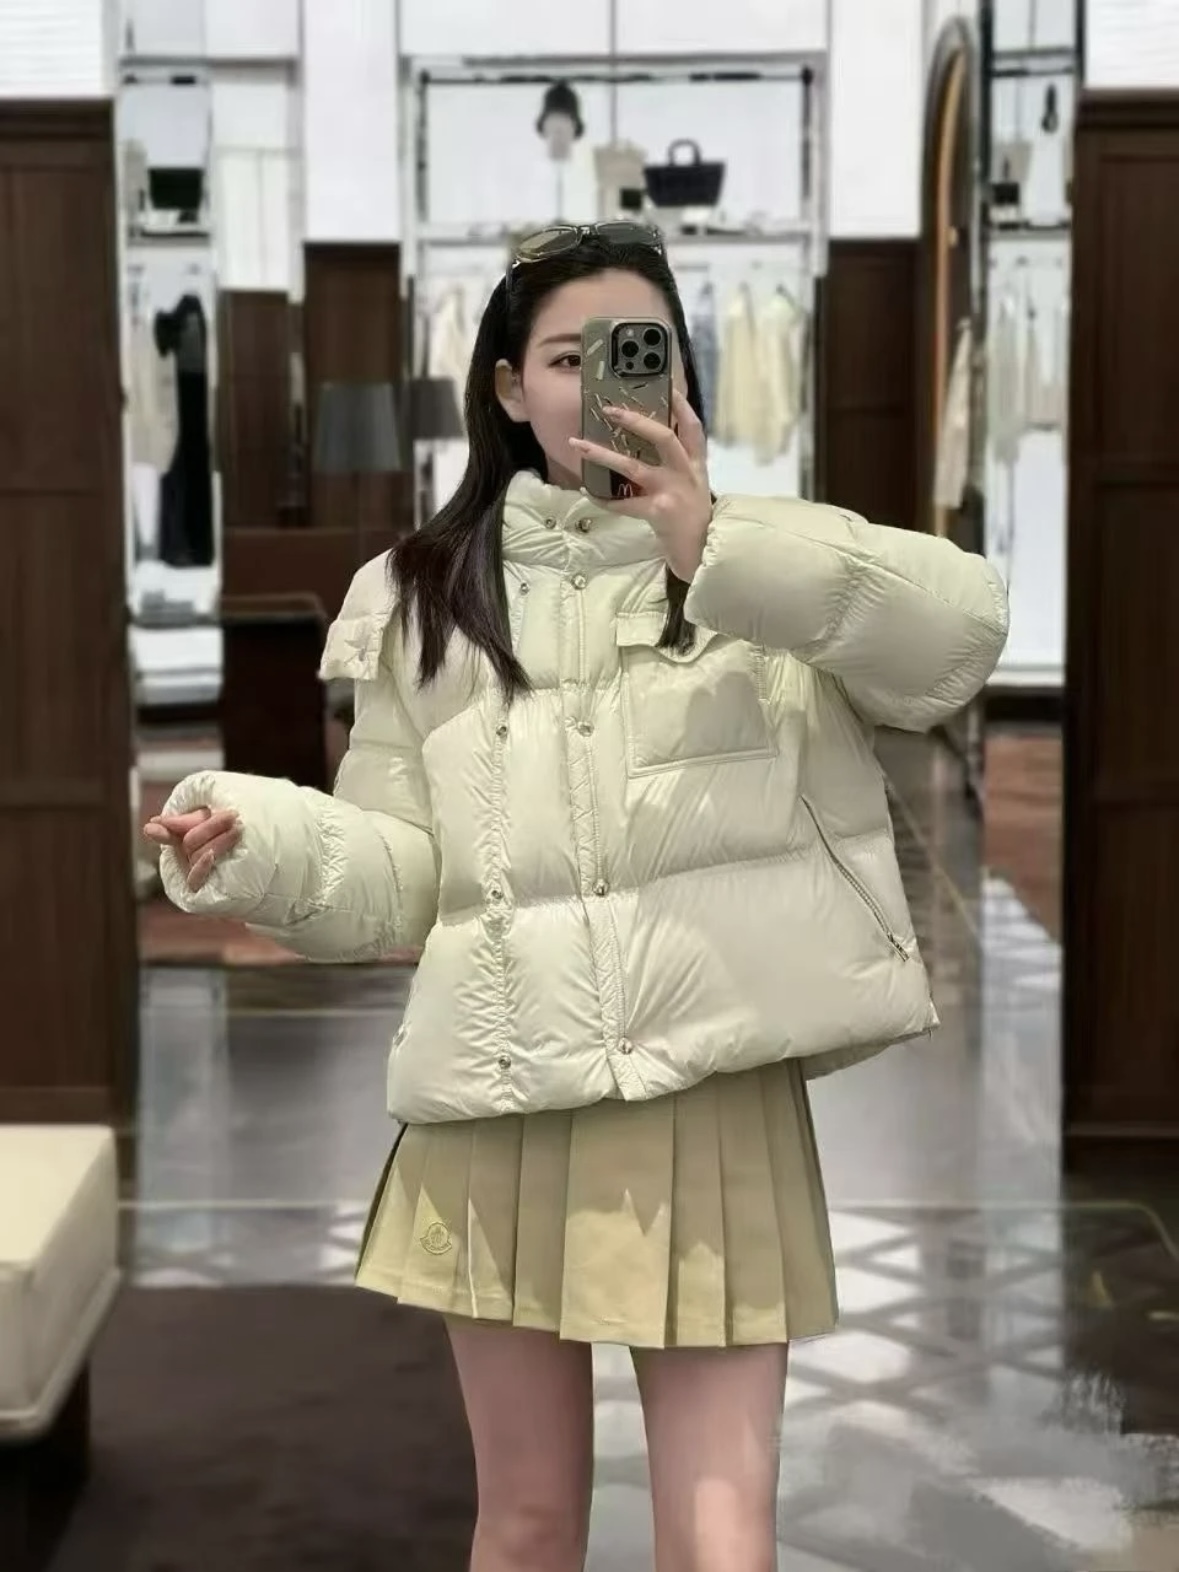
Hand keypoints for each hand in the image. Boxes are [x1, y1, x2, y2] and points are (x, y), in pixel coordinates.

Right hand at [143, 806, 240, 892]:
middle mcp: (189, 860)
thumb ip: (188, 822)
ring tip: (240, 827)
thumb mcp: (216, 822)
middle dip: (210, 826)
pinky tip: (211, 855)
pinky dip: (201, 866)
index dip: (164, 830)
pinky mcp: (206, 893)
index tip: (153, 826)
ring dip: (218, 840)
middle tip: (234, 814)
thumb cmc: (245, 835)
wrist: (275, 863)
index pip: (171, 835)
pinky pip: (195, 880)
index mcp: (190, 841)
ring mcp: (198, 877)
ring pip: (196, 855)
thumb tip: (150, 825)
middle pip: (189, 841)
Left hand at [570, 389, 711, 580]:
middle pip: (663, 437)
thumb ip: (679, 467)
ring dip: (603, 454)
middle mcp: (687, 474)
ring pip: (634, 467)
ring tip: (580, 444)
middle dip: (636, 421)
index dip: (681, 407)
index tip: (668, 388)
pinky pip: (624, 503)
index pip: (692, 428)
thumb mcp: (694, 488)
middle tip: (609, 410)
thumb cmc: (693, 521)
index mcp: (697, 466)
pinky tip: (588, 492)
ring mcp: (672, 492)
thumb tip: (646, 447)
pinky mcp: (658, 512)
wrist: (702, 554)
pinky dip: (604, 499)